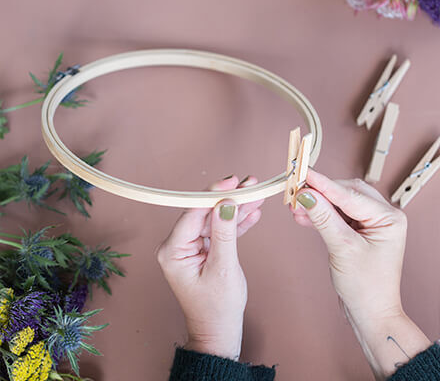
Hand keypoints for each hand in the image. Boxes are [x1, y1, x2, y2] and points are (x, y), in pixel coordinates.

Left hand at [157, 175, 263, 359]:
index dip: (214, 195)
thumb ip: (224, 233)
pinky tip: (252, 213)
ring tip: (256, 195)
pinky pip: (220, 232)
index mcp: (173, 250)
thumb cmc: (217, 307)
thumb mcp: (223, 268)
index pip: (193, 213)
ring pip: (215, 220)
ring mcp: (191, 247)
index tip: (233, 182)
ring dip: (236, 209)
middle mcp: (178, 246)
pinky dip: (236, 224)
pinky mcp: (203, 250)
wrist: (219, 331)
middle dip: (229, 199)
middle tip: (249, 185)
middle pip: (205, 213)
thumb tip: (226, 203)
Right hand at [291, 170, 429, 378]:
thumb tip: (306, 194)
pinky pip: (336, 215)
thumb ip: (323, 218)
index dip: (323, 184)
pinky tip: (303, 216)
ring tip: (295, 207)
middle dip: (319, 193)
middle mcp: (382, 216)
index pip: (349, 195)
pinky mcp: (357, 231)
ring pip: (338, 203)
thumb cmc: (366, 286)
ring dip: (316, 204)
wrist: (370, 313)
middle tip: (295, 191)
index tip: (303, 172)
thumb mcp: (342, 248)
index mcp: (388, 218)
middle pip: (345, 193)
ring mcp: (370, 223)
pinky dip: (319, 215)